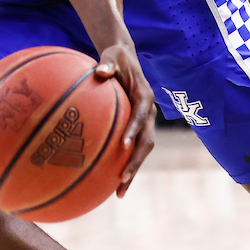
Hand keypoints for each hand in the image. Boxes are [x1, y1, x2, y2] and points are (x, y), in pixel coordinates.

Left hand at [95, 41, 155, 196]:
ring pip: (142, 150)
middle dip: (136, 161)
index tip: (124, 144)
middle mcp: (149, 112)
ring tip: (119, 192)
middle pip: (147, 141)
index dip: (135, 130)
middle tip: (122, 178)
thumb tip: (100, 71)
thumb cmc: (117, 58)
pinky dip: (125, 164)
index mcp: (145, 95)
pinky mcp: (138, 128)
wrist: (125, 59)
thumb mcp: (113, 56)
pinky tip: (111, 182)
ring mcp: (145, 123)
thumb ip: (107, 64)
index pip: (142, 116)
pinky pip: (133, 149)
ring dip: (133, 170)